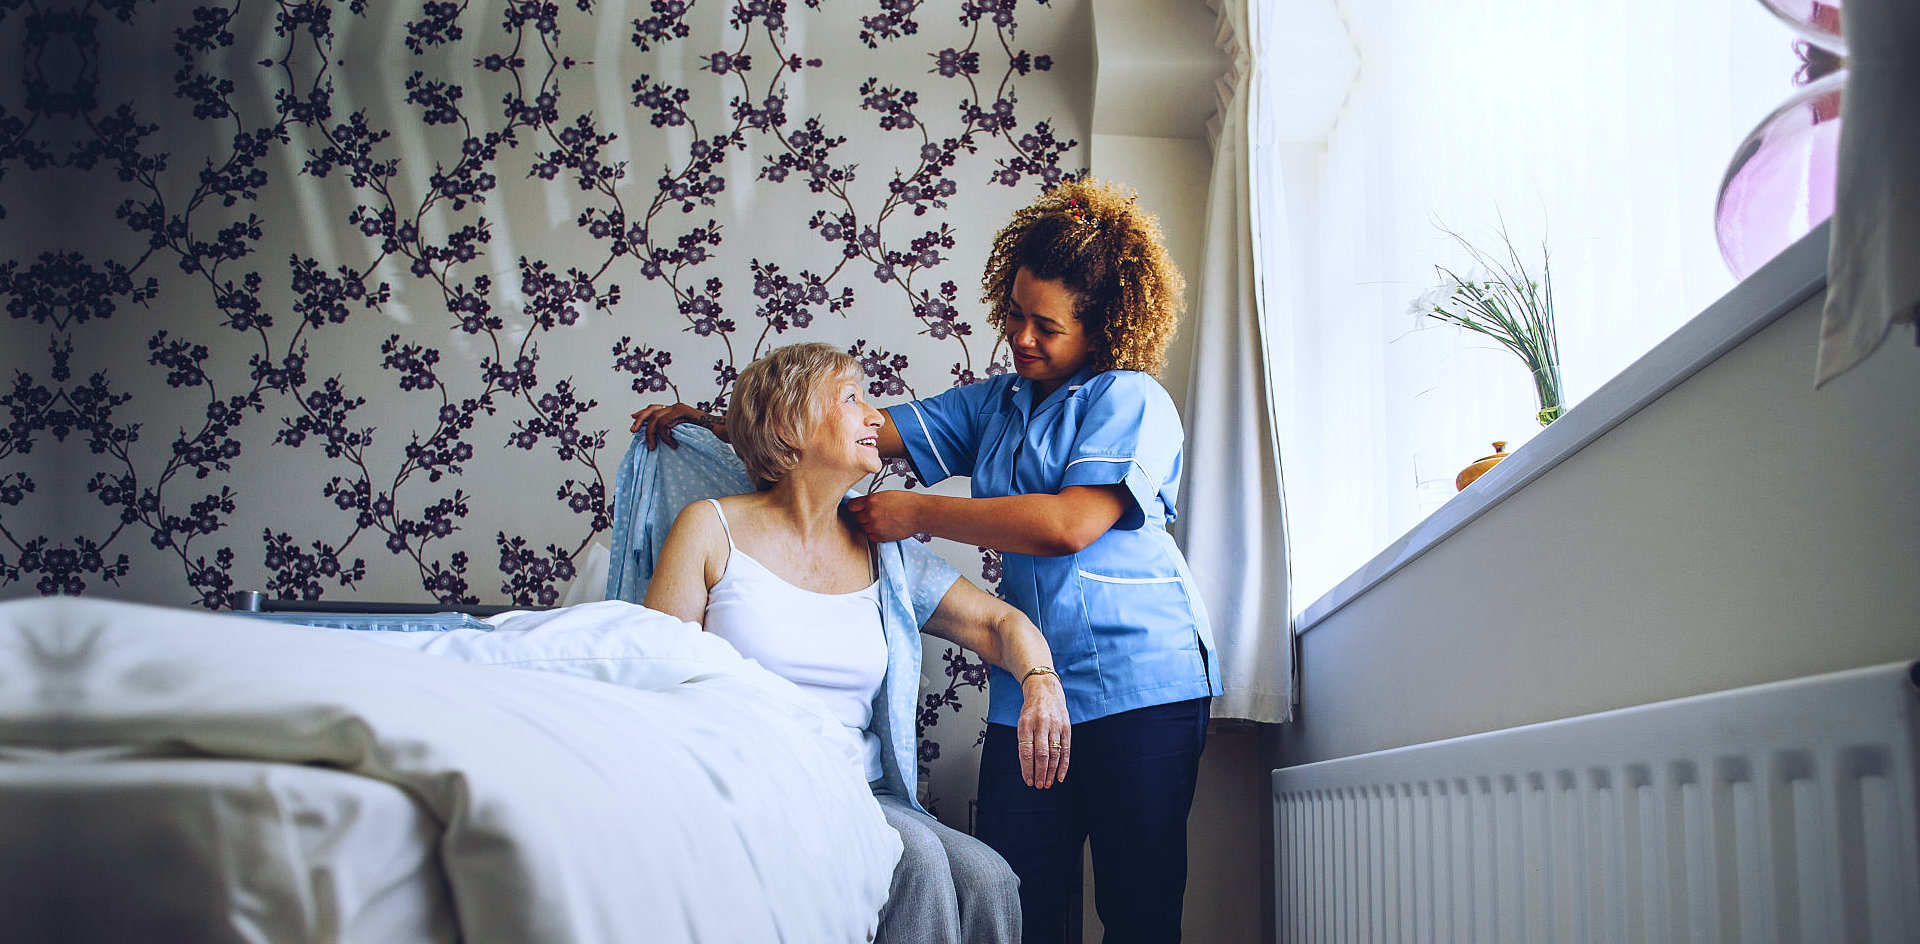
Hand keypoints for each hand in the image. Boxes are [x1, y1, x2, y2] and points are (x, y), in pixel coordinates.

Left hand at [629, 403, 715, 448]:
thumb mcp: (681, 436)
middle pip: (651, 410)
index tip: (633, 421)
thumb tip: (653, 439)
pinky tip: (673, 445)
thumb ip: (670, 433)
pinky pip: (664, 424)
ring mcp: (679, 408)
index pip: (654, 409)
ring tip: (654, 447)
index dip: (642, 414)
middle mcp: (675, 406)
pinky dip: (665, 437)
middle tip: (633, 431)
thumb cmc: (705, 437)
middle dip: (640, 421)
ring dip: (651, 435)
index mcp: (675, 411)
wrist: (721, 432)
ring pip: (655, 419)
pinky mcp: (682, 411)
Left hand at [845, 490, 922, 542]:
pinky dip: (876, 534)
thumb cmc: (908, 502)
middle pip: (857, 518)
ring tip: (883, 521)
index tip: (857, 508)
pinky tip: (885, 528)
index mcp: (871, 500)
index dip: (855, 507)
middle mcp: (871, 513)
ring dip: (871, 525)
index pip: (852, 506)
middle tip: (875, 514)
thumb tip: (864, 506)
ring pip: (864, 528)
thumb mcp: (886, 495)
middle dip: (864, 516)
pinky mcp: (881, 536)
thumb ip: (873, 501)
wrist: (920, 513)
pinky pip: (871, 537)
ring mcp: (875, 526)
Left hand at [1015, 671, 1070, 787]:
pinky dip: (1063, 764)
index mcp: (1026, 723)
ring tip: (1047, 783)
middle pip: (1041, 754)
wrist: (1045, 689)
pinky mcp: (1066, 727)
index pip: (1026, 751)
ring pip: (1054, 753)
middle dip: (1040, 772)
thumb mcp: (1022, 722)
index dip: (1027, 768)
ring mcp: (1055, 725)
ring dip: (1051, 771)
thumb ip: (1024, 742)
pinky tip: (1060, 776)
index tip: (1028, 781)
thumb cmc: (1031, 710)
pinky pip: (1066, 749)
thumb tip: (1027, 767)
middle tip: (1038, 785)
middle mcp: (1041, 724)